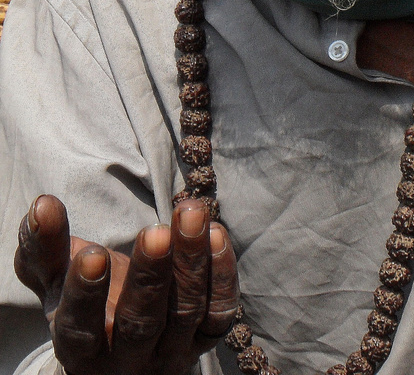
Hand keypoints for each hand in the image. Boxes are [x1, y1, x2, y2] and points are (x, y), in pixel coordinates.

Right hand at [15, 194, 238, 374]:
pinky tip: (216, 233)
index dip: (86, 293)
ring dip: (191, 262)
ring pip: (185, 313)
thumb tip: (42, 204)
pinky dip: (222, 275)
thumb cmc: (84, 301)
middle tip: (155, 231)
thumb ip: (44, 245)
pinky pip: (219, 313)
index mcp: (81, 346)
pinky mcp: (204, 339)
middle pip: (140, 323)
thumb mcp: (56, 278)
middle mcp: (126, 358)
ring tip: (191, 214)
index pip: (80, 327)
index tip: (93, 254)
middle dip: (149, 275)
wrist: (122, 345)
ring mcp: (170, 351)